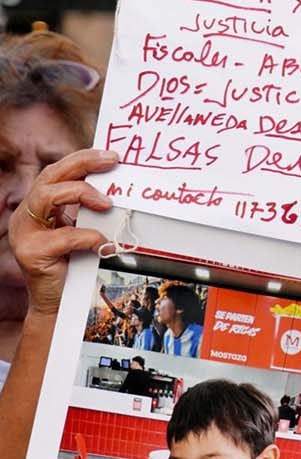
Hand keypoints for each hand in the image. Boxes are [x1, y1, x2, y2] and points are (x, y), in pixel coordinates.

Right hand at [8, 149, 115, 315]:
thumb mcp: (80, 228)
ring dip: (81, 193)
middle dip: (81, 164)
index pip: (55, 172)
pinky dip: (89, 236)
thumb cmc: (73, 263)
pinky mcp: (32, 254)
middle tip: (112, 162)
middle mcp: (24, 217)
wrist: (58, 302)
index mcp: (36, 207)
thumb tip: (118, 184)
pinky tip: (103, 243)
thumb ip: (88, 208)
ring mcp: (24, 235)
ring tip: (107, 203)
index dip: (81, 159)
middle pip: (48, 177)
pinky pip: (64, 236)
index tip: (111, 156)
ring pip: (46, 197)